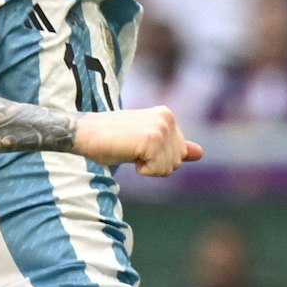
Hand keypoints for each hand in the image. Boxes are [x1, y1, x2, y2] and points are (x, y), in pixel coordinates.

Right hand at [72, 106, 204, 177]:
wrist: (85, 134)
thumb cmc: (111, 140)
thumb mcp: (147, 142)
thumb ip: (174, 147)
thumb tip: (200, 153)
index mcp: (167, 115)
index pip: (179, 153)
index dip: (158, 158)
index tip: (138, 146)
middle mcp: (167, 118)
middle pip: (176, 162)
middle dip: (155, 164)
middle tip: (132, 149)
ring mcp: (161, 128)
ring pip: (168, 168)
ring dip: (148, 167)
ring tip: (129, 150)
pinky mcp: (153, 140)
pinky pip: (157, 171)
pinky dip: (142, 170)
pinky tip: (128, 154)